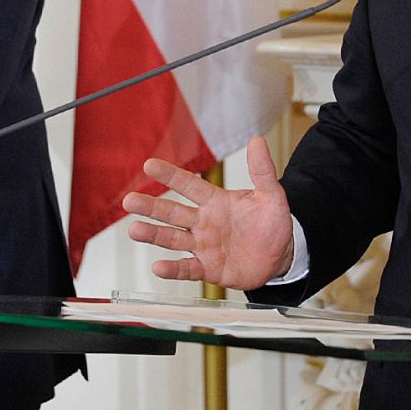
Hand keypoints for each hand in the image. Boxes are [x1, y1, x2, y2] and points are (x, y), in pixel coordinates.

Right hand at [122, 136, 293, 289]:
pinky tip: (157, 267)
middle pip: (172, 212)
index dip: (170, 175)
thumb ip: (262, 171)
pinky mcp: (208, 268)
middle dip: (150, 206)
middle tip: (129, 201)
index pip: (188, 185)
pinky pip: (187, 268)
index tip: (149, 165)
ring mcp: (203, 245)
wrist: (281, 256)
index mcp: (215, 201)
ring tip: (134, 230)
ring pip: (172, 238)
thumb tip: (257, 140)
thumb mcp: (271, 196)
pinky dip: (172, 269)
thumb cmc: (272, 223)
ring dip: (153, 234)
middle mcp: (203, 222)